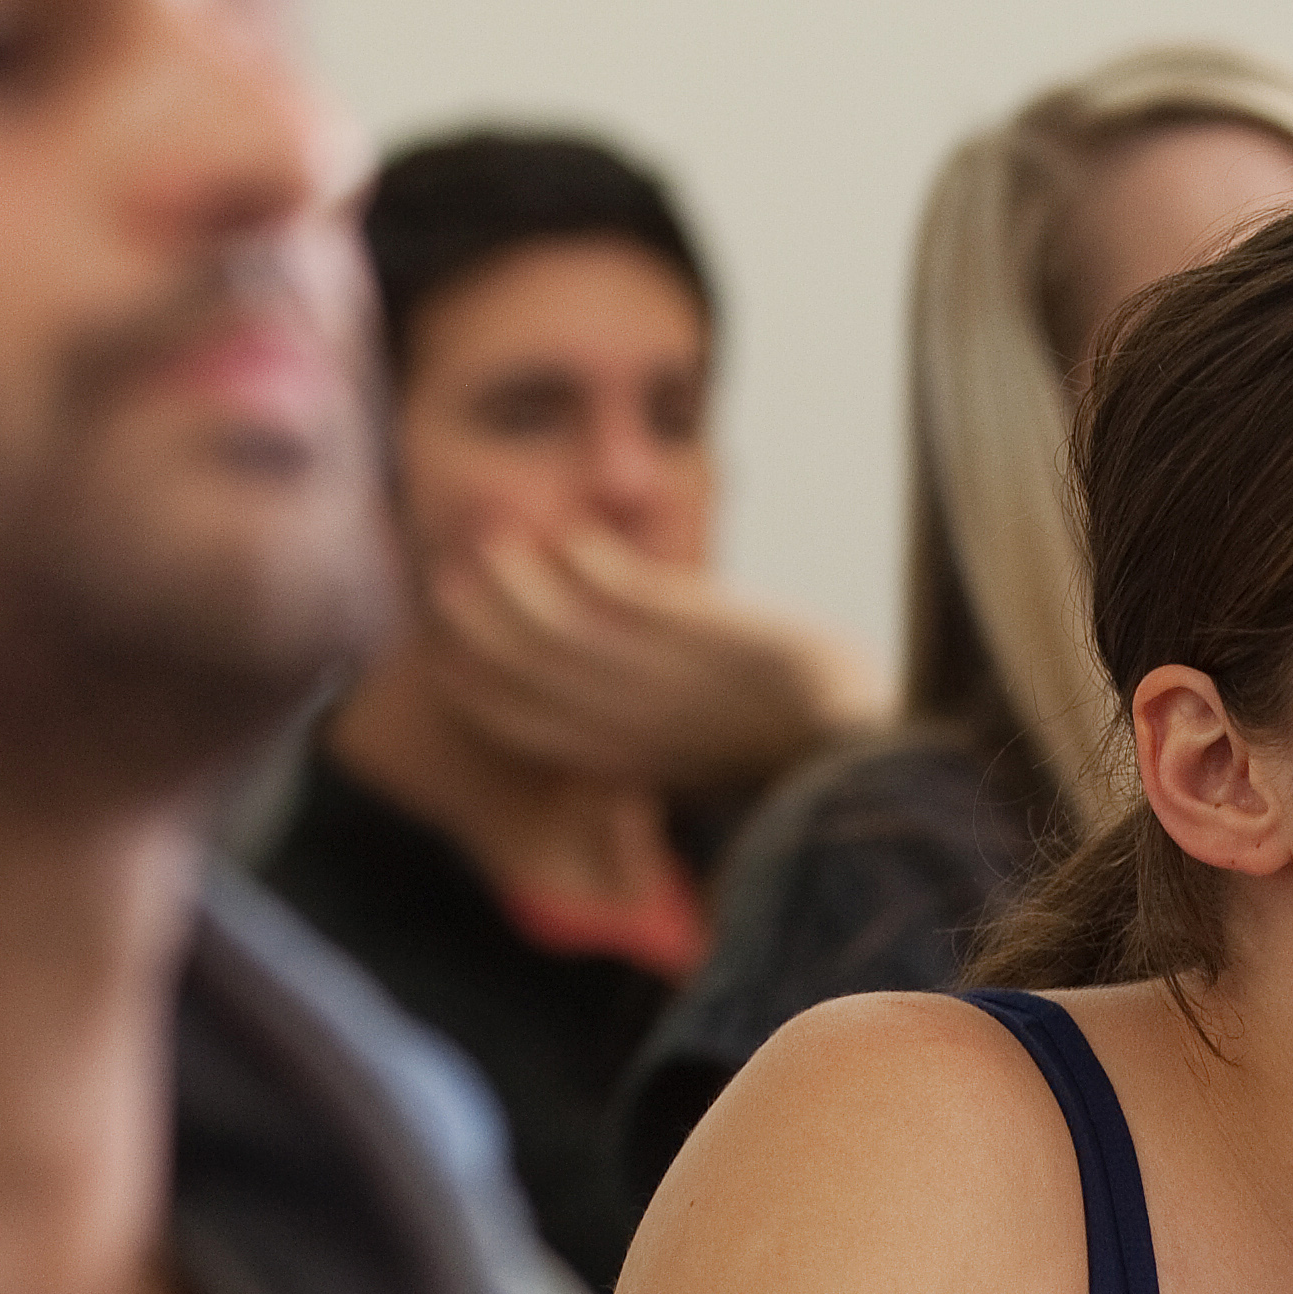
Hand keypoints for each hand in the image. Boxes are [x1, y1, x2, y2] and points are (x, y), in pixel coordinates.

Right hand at [421, 528, 869, 790]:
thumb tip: (590, 690)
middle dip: (469, 612)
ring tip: (503, 536)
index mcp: (609, 759)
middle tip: (455, 563)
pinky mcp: (694, 633)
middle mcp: (618, 722)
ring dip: (514, 574)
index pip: (506, 719)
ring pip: (548, 623)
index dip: (461, 671)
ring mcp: (654, 678)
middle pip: (510, 665)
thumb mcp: (681, 755)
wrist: (850, 745)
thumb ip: (625, 732)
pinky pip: (614, 588)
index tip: (441, 630)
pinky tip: (576, 534)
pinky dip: (584, 556)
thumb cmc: (775, 746)